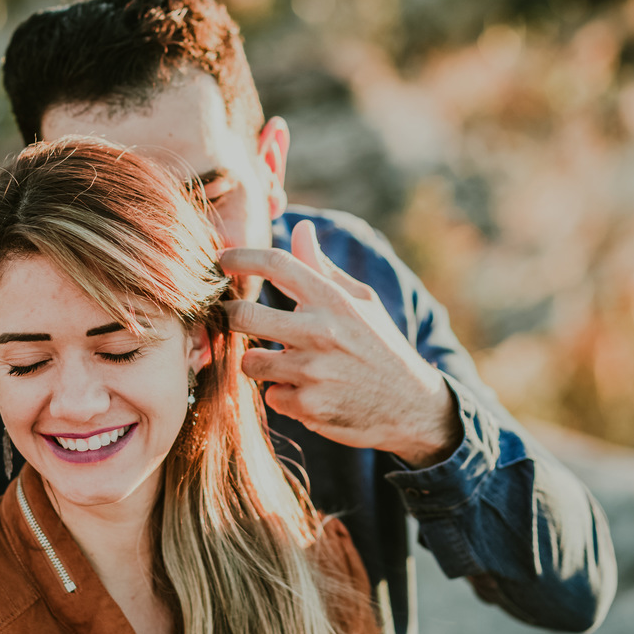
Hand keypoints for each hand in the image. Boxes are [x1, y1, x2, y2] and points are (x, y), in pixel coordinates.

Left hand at [219, 221, 461, 466]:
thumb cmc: (380, 345)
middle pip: (244, 316)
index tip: (221, 260)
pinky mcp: (309, 406)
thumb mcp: (362, 301)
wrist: (412, 405)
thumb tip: (299, 228)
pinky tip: (309, 392)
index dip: (241, 258)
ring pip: (250, 363)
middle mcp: (321, 331)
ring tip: (283, 363)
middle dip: (228, 316)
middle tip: (229, 317)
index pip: (277, 264)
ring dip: (258, 363)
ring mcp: (313, 371)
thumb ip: (323, 267)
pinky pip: (272, 396)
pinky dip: (284, 395)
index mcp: (334, 299)